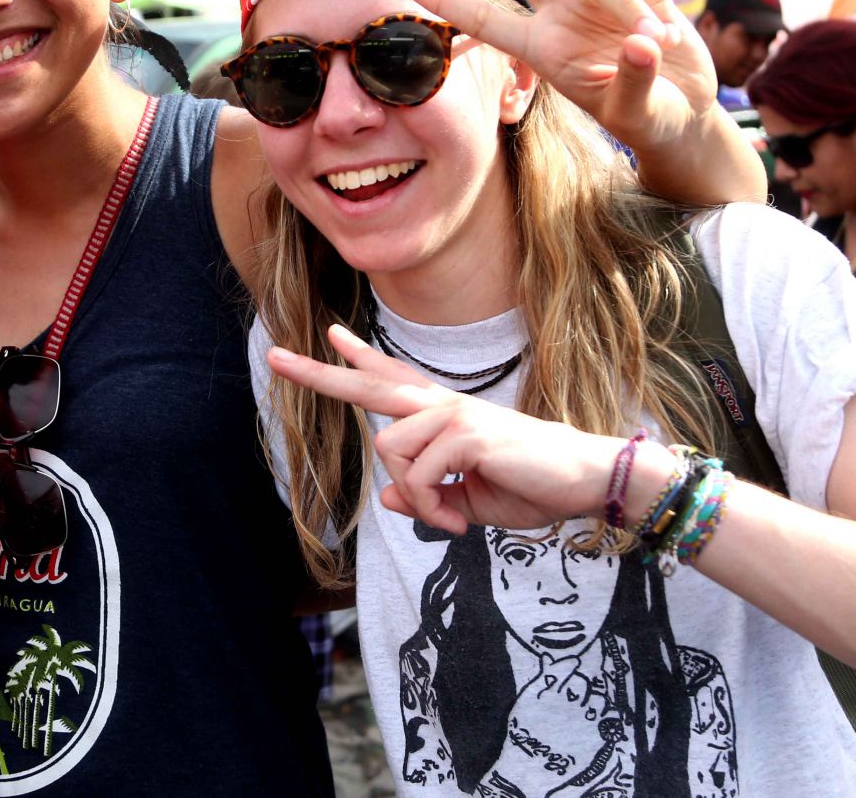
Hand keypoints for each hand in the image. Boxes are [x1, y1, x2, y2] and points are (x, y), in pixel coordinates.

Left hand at [265, 323, 618, 533]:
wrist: (581, 481)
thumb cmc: (530, 486)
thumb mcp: (466, 500)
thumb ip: (425, 495)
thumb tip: (386, 498)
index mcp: (444, 414)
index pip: (394, 376)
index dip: (359, 357)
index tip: (329, 334)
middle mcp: (443, 406)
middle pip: (371, 383)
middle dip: (319, 374)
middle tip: (274, 356)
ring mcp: (454, 415)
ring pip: (390, 451)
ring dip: (412, 498)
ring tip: (443, 518)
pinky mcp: (467, 433)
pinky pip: (417, 477)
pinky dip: (429, 509)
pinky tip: (454, 521)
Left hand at [403, 0, 718, 154]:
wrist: (684, 112)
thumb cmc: (648, 119)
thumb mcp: (636, 113)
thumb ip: (633, 79)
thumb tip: (641, 42)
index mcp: (544, 49)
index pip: (487, 21)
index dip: (450, 1)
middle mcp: (562, 16)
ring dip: (631, 9)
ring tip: (656, 46)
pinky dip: (659, 7)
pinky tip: (671, 38)